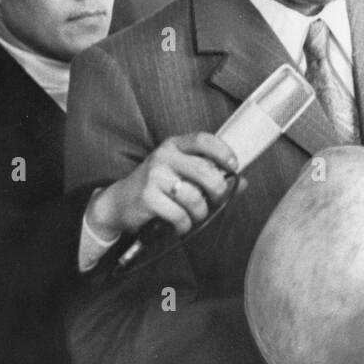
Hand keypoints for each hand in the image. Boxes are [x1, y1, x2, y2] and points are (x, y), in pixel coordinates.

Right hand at [86, 132, 237, 238]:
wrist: (119, 203)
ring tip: (194, 215)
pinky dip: (185, 224)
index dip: (223, 152)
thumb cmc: (157, 187)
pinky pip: (180, 214)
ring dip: (200, 212)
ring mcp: (154, 176)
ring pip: (195, 197)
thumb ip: (210, 175)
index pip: (203, 140)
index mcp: (174, 145)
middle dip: (218, 191)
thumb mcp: (181, 173)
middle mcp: (164, 156)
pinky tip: (181, 224)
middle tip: (216, 200)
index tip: (234, 166)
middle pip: (206, 171)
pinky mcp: (147, 197)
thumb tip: (243, 182)